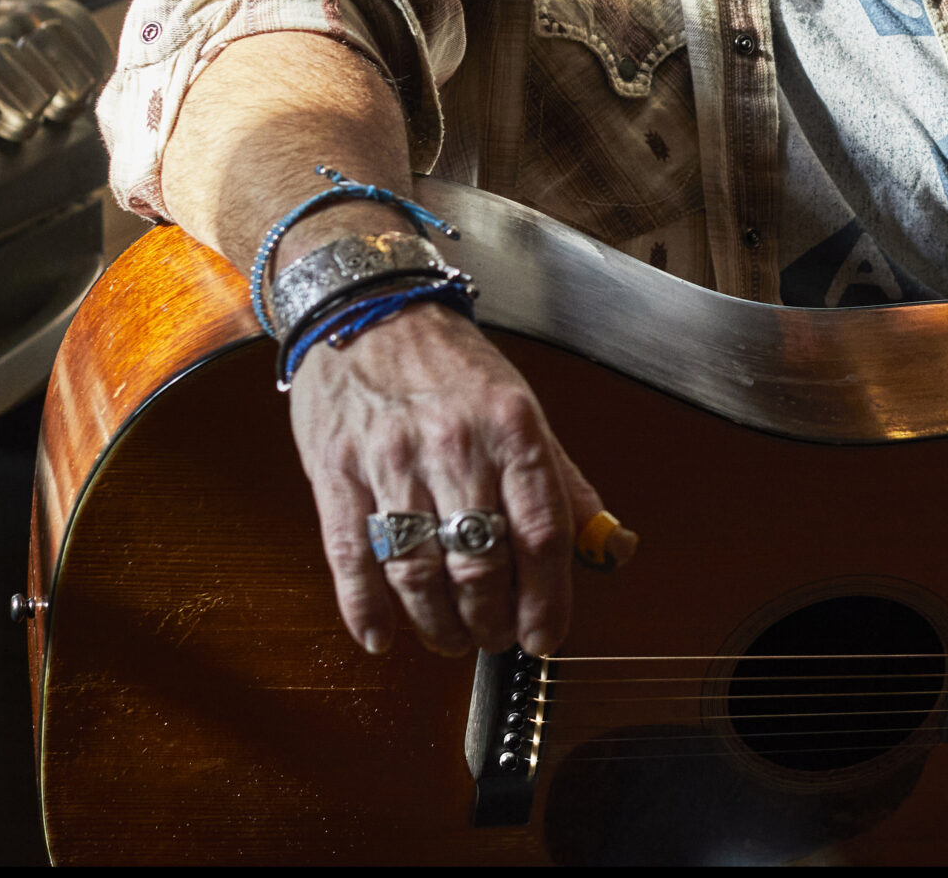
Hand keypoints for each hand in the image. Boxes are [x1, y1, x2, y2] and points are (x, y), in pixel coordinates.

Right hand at [288, 303, 605, 658]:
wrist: (366, 309)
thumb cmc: (450, 366)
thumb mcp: (522, 410)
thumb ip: (564, 484)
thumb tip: (612, 548)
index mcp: (512, 428)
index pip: (541, 533)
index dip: (547, 600)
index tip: (544, 636)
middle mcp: (454, 445)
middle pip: (480, 564)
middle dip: (491, 621)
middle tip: (494, 639)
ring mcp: (390, 461)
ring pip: (418, 572)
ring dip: (438, 625)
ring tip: (451, 638)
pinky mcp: (336, 473)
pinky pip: (352, 558)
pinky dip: (365, 610)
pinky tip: (382, 636)